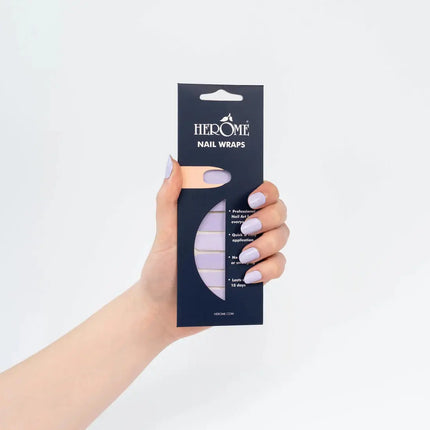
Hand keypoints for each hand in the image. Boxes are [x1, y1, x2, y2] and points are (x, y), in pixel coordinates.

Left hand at [139, 156, 289, 341]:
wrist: (162, 312)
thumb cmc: (161, 269)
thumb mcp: (164, 233)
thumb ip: (168, 199)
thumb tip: (173, 161)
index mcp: (222, 214)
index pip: (257, 191)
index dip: (265, 190)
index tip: (252, 198)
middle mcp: (240, 230)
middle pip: (277, 212)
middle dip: (269, 216)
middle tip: (246, 228)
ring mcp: (249, 254)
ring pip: (281, 237)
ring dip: (269, 243)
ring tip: (244, 256)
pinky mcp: (253, 278)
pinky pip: (277, 267)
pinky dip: (269, 269)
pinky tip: (249, 276)